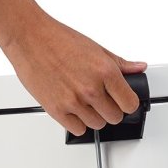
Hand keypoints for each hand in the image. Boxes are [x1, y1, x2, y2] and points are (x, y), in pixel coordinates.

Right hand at [0, 0, 146, 134]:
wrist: (29, 37)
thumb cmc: (58, 39)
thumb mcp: (95, 48)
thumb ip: (120, 63)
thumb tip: (138, 68)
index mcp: (105, 72)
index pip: (130, 103)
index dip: (127, 103)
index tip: (122, 100)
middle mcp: (91, 89)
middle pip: (115, 117)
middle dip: (110, 109)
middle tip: (102, 100)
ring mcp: (74, 102)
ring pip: (97, 124)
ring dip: (93, 116)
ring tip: (85, 102)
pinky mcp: (56, 110)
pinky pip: (77, 129)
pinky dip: (77, 122)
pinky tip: (73, 108)